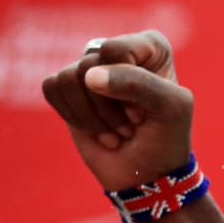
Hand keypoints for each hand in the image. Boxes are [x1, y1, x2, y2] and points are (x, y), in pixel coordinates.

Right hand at [42, 30, 193, 191]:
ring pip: (69, 78)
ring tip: (117, 131)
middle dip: (110, 107)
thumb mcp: (171, 108)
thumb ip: (137, 82)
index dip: (127, 85)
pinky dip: (74, 117)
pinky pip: (52, 87)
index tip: (146, 109)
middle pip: (89, 66)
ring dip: (94, 117)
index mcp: (150, 47)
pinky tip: (97, 130)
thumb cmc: (166, 139)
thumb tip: (88, 76)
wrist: (148, 175)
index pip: (116, 50)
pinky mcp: (68, 90)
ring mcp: (91, 69)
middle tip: (132, 124)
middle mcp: (118, 52)